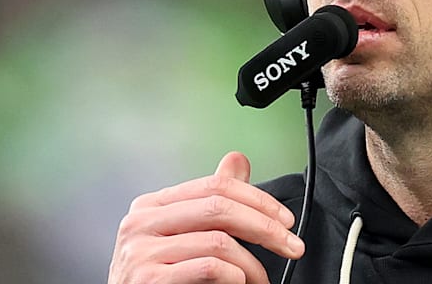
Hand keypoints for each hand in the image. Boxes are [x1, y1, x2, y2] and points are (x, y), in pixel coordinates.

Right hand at [107, 152, 303, 283]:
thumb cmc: (162, 277)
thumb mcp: (185, 234)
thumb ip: (211, 199)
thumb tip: (237, 159)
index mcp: (151, 206)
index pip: (215, 185)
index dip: (258, 199)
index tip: (286, 220)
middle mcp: (140, 223)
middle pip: (219, 207)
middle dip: (265, 226)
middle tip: (292, 245)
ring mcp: (139, 252)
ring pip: (218, 242)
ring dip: (251, 264)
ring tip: (260, 279)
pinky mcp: (146, 280)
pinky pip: (208, 268)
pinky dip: (234, 277)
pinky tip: (239, 283)